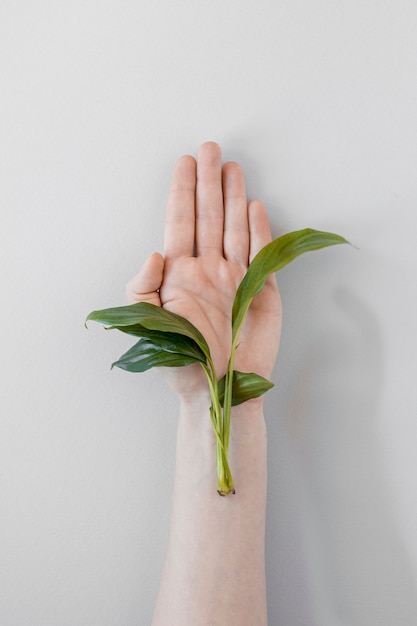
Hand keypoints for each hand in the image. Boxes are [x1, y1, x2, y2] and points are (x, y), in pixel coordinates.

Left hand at [126, 142, 281, 399]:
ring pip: (235, 229)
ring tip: (232, 169)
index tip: (184, 162)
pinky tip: (254, 207)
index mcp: (180, 275)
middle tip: (211, 149)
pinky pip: (262, 255)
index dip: (182, 192)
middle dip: (209, 183)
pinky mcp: (262, 292)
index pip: (181, 223)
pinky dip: (260, 231)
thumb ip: (141, 288)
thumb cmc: (182, 364)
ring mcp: (236, 279)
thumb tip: (153, 252)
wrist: (220, 391)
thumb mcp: (149, 327)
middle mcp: (208, 270)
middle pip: (209, 217)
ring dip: (233, 198)